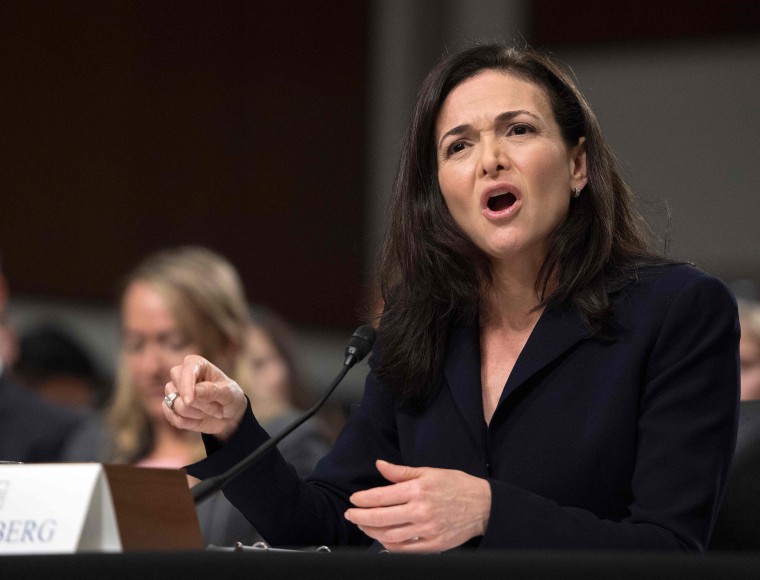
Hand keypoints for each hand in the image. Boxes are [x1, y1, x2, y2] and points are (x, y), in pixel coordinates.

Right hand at [163, 354, 247, 440]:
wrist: (229, 416)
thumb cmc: (230, 398)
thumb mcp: (228, 393)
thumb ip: (212, 390)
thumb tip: (193, 391)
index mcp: (196, 363)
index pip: (185, 371)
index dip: (186, 386)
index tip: (190, 401)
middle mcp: (181, 374)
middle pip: (176, 388)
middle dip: (197, 402)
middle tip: (215, 403)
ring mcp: (173, 391)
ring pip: (175, 405)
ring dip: (196, 413)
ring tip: (209, 410)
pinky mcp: (170, 407)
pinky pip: (173, 418)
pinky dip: (188, 422)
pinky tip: (199, 418)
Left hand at [344, 459, 490, 552]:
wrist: (483, 505)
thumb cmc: (456, 485)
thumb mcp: (429, 472)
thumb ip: (401, 472)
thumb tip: (380, 465)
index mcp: (418, 490)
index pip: (381, 496)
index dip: (363, 499)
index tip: (354, 499)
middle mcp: (420, 511)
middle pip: (381, 517)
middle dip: (360, 517)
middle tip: (350, 514)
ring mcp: (426, 530)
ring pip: (389, 536)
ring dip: (372, 531)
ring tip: (364, 525)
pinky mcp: (433, 545)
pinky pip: (404, 549)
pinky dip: (389, 545)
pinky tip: (383, 538)